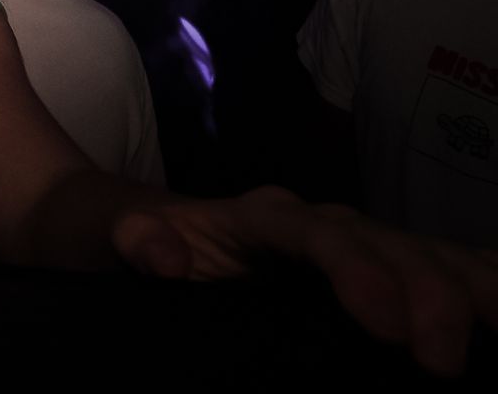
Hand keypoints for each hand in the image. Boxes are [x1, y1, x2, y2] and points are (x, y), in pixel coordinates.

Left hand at [112, 185, 497, 375]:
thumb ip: (138, 241)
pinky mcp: (378, 271)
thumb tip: (161, 254)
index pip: (314, 235)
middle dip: (428, 295)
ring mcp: (357, 245)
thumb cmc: (128, 238)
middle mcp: (320, 224)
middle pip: (386, 245)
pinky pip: (442, 269)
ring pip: (428, 253)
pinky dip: (483, 279)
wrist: (134, 230)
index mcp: (261, 217)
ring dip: (474, 285)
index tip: (386, 324)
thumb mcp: (118, 237)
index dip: (356, 271)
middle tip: (447, 361)